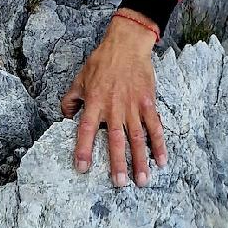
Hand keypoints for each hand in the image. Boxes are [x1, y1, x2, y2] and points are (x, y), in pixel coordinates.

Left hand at [61, 15, 168, 187]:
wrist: (126, 44)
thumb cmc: (102, 62)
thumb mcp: (80, 78)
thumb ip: (71, 99)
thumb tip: (65, 117)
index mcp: (95, 102)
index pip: (86, 130)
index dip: (83, 149)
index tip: (82, 168)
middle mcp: (114, 107)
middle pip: (115, 139)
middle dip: (117, 163)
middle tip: (119, 183)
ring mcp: (133, 106)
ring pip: (136, 137)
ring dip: (140, 160)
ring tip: (142, 180)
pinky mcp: (147, 102)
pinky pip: (154, 126)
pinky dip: (158, 143)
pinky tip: (162, 160)